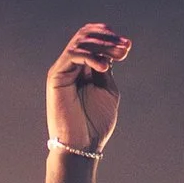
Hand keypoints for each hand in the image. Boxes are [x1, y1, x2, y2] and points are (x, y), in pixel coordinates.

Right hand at [46, 23, 129, 153]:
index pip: (93, 41)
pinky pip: (72, 55)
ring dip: (102, 45)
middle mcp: (71, 66)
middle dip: (108, 38)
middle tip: (125, 47)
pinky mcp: (56, 76)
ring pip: (80, 42)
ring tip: (119, 54)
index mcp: (83, 69)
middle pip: (86, 36)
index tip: (128, 46)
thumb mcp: (107, 89)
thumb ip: (105, 67)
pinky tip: (104, 67)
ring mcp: (62, 70)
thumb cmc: (95, 124)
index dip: (110, 38)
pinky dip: (90, 57)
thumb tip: (109, 48)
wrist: (82, 146)